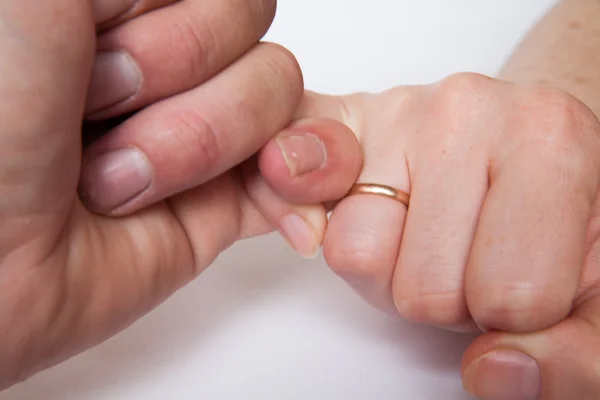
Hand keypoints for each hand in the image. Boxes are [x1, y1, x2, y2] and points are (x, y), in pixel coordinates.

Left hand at [0, 0, 360, 387]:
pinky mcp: (223, 200)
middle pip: (248, 23)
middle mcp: (161, 65)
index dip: (163, 15)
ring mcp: (200, 132)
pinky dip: (296, 177)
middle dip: (173, 69)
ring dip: (197, 139)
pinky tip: (273, 192)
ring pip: (275, 91)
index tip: (90, 45)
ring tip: (116, 181)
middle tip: (92, 111)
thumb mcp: (33, 3)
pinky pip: (296, 170)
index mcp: (113, 11)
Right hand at [251, 73, 599, 399]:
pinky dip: (302, 212)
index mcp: (551, 143)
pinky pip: (286, 183)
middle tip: (476, 257)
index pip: (510, 298)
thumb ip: (579, 355)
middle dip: (449, 299)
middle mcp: (467, 107)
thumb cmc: (564, 214)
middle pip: (424, 285)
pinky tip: (345, 220)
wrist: (527, 147)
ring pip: (356, 255)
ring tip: (432, 238)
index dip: (515, 318)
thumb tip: (495, 372)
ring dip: (391, 274)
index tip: (528, 280)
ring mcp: (395, 109)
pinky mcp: (343, 121)